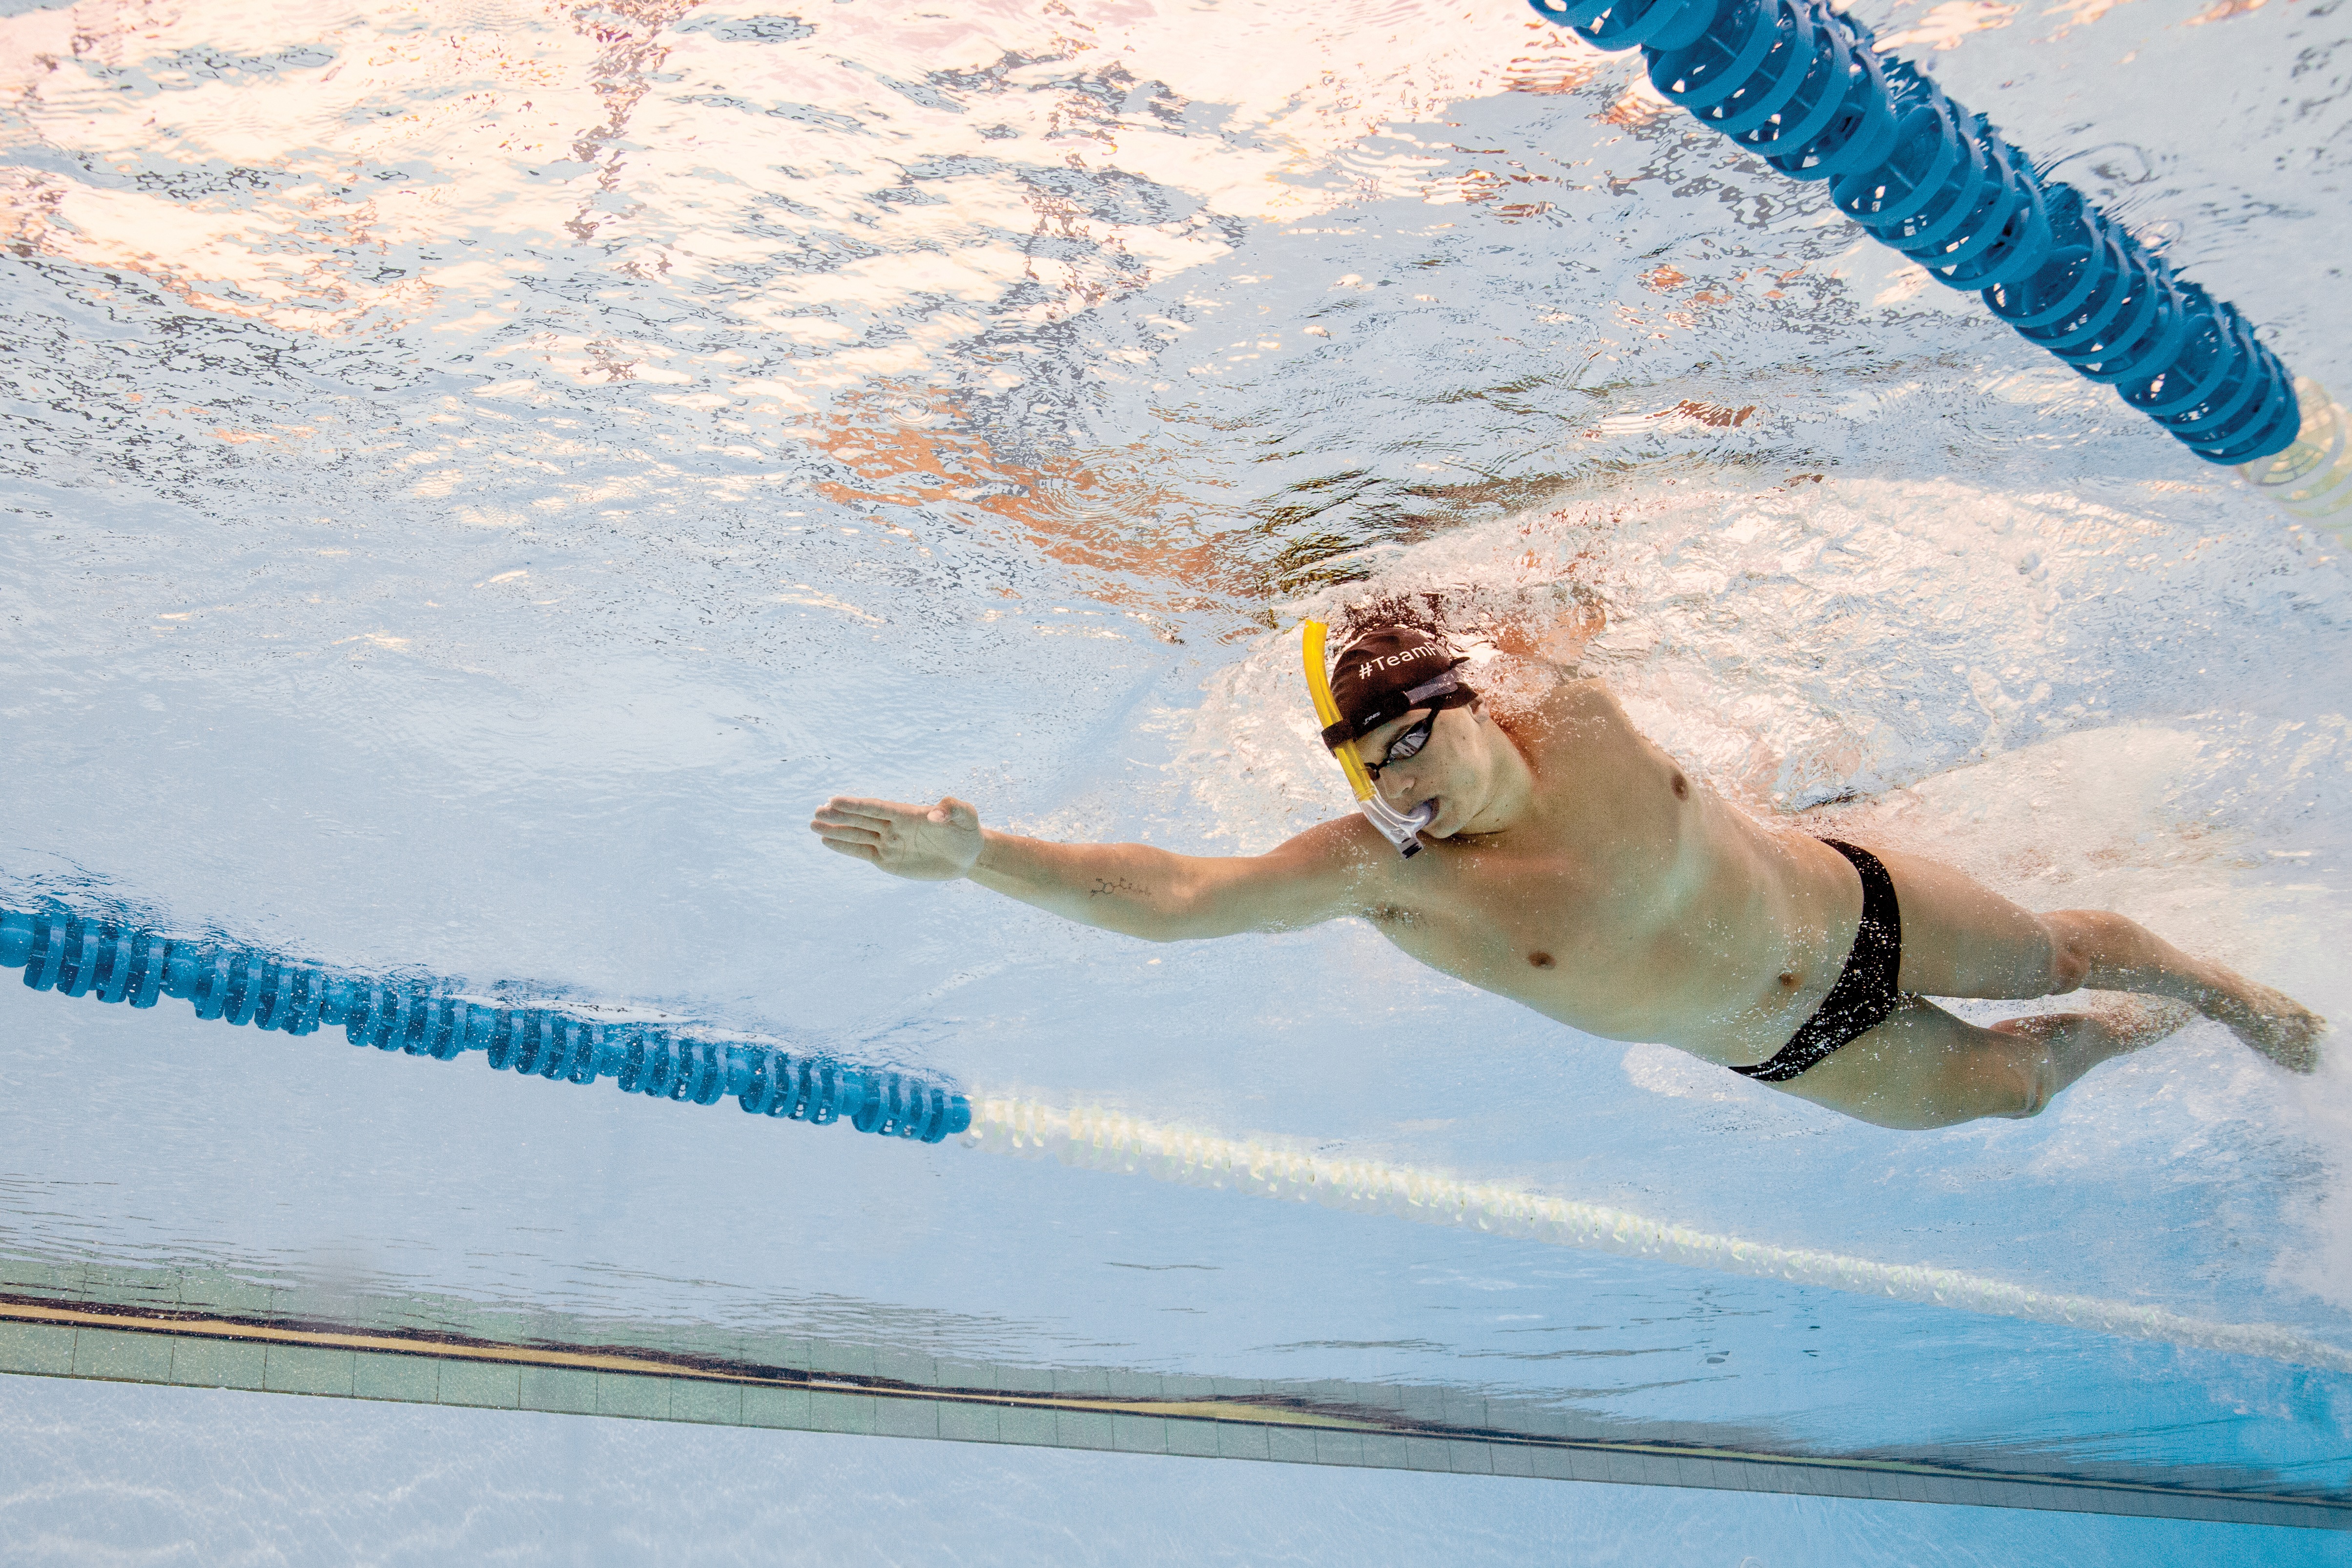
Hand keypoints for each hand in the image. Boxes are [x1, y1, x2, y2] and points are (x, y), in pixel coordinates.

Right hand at [810, 795, 983, 881]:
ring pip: (857, 835)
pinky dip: (845, 848)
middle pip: (861, 819)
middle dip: (839, 816)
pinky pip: (862, 852)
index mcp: (907, 813)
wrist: (967, 856)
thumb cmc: (967, 832)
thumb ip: (953, 810)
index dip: (856, 805)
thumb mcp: (967, 818)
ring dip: (835, 831)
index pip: (877, 807)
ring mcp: (888, 842)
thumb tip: (934, 814)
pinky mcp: (887, 859)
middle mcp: (893, 826)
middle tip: (816, 812)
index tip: (835, 800)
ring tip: (812, 825)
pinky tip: (827, 842)